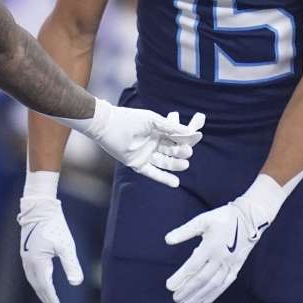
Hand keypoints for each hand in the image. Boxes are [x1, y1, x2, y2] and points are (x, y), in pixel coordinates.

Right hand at [17, 196, 83, 302]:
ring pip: (32, 280)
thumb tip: (76, 283)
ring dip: (41, 291)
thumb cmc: (54, 226)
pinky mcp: (25, 252)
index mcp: (38, 263)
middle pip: (37, 287)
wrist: (39, 208)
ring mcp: (25, 257)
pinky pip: (30, 273)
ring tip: (50, 298)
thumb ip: (71, 265)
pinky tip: (43, 281)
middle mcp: (29, 263)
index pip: (45, 288)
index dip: (52, 300)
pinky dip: (37, 281)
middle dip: (46, 299)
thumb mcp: (66, 246)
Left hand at [78, 99, 204, 186]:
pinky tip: (175, 183)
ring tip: (184, 165)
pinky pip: (153, 173)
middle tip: (187, 152)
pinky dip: (163, 178)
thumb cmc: (130, 119)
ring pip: (165, 162)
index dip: (185, 140)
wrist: (108, 125)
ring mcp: (146, 154)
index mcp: (159, 131)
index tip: (194, 140)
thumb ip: (171, 127)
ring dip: (175, 165)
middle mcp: (154, 143)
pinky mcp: (138, 164)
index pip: (177, 138)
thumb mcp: (153, 120)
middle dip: (181, 152)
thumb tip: (191, 133)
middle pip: (172, 151)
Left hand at [164, 175, 282, 302]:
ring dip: (199, 295)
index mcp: (210, 246)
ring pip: (213, 284)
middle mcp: (220, 258)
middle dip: (188, 290)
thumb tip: (167, 240)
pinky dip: (214, 294)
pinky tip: (205, 302)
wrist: (249, 219)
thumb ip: (184, 231)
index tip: (169, 286)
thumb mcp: (202, 220)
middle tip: (176, 298)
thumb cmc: (223, 218)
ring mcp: (229, 264)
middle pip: (202, 278)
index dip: (180, 277)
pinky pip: (225, 284)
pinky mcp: (236, 267)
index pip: (192, 266)